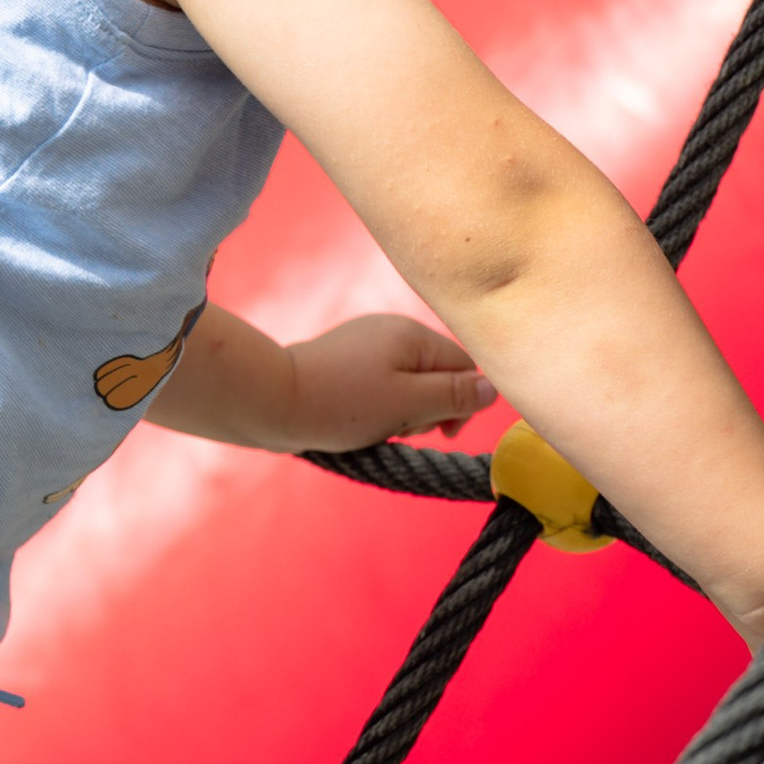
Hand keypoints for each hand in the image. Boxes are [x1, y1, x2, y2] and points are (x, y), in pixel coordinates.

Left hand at [276, 314, 491, 453]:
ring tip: (374, 427)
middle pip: (436, 375)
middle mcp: (390, 330)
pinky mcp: (345, 361)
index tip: (441, 434)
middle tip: (398, 430)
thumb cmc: (341, 404)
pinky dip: (378, 408)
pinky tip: (357, 422)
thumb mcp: (407, 404)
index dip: (460, 404)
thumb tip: (492, 389)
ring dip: (402, 413)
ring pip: (408, 384)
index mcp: (411, 334)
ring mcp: (365, 343)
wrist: (272, 402)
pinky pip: (380, 385)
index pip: (463, 366)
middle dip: (426, 410)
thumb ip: (452, 396)